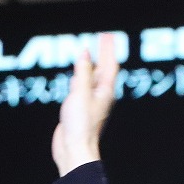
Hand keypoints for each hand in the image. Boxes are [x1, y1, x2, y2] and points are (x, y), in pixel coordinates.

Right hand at [51, 33, 118, 176]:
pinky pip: (82, 88)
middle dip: (103, 53)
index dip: (108, 49)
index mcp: (105, 91)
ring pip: (93, 78)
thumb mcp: (80, 93)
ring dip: (92, 64)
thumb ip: (83, 73)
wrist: (74, 148)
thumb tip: (85, 54)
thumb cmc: (81, 124)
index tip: (107, 35)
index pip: (110, 64)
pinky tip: (77, 75)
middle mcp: (100, 96)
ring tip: (91, 53)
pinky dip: (81, 77)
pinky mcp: (81, 109)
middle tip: (103, 38)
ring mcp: (91, 103)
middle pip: (104, 69)